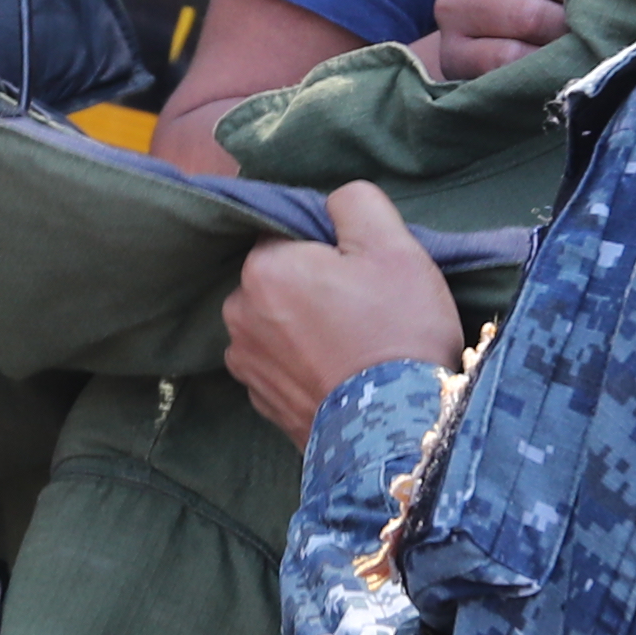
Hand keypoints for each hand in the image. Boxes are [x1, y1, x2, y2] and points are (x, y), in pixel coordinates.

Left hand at [223, 180, 466, 442]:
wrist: (397, 432)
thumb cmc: (396, 330)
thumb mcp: (392, 244)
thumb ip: (354, 202)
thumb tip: (332, 203)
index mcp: (262, 268)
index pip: (287, 236)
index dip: (328, 249)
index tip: (363, 273)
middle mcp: (238, 314)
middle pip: (278, 280)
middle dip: (313, 288)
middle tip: (364, 310)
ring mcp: (246, 366)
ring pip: (277, 325)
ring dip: (305, 329)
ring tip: (354, 348)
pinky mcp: (262, 405)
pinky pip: (281, 367)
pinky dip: (305, 367)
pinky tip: (340, 375)